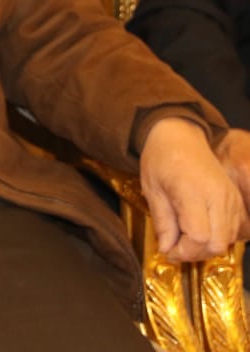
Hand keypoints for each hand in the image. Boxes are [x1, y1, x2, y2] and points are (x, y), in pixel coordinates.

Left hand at [140, 117, 243, 261]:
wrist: (180, 136)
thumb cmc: (161, 159)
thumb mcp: (152, 190)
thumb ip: (162, 222)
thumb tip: (167, 249)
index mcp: (193, 192)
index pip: (198, 237)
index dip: (184, 251)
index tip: (168, 250)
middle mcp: (218, 196)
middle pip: (217, 243)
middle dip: (196, 253)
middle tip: (176, 247)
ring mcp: (231, 198)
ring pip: (227, 239)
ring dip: (207, 246)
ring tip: (185, 238)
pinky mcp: (236, 199)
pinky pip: (233, 229)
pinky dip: (217, 236)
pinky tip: (199, 229)